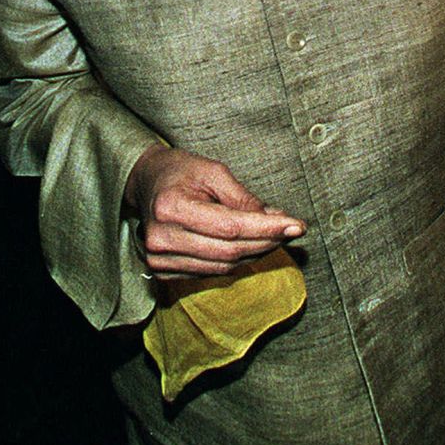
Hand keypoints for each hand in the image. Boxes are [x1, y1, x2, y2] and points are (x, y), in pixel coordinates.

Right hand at [125, 145, 305, 279]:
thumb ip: (242, 197)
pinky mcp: (164, 273)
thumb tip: (275, 219)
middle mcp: (162, 240)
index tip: (297, 225)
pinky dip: (235, 261)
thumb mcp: (213, 171)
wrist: (146, 183)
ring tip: (274, 234)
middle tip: (292, 229)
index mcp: (171, 208)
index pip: (230, 227)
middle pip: (229, 252)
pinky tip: (250, 245)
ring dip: (255, 253)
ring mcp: (160, 261)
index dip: (267, 229)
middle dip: (266, 242)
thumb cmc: (181, 171)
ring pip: (223, 267)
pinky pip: (211, 273)